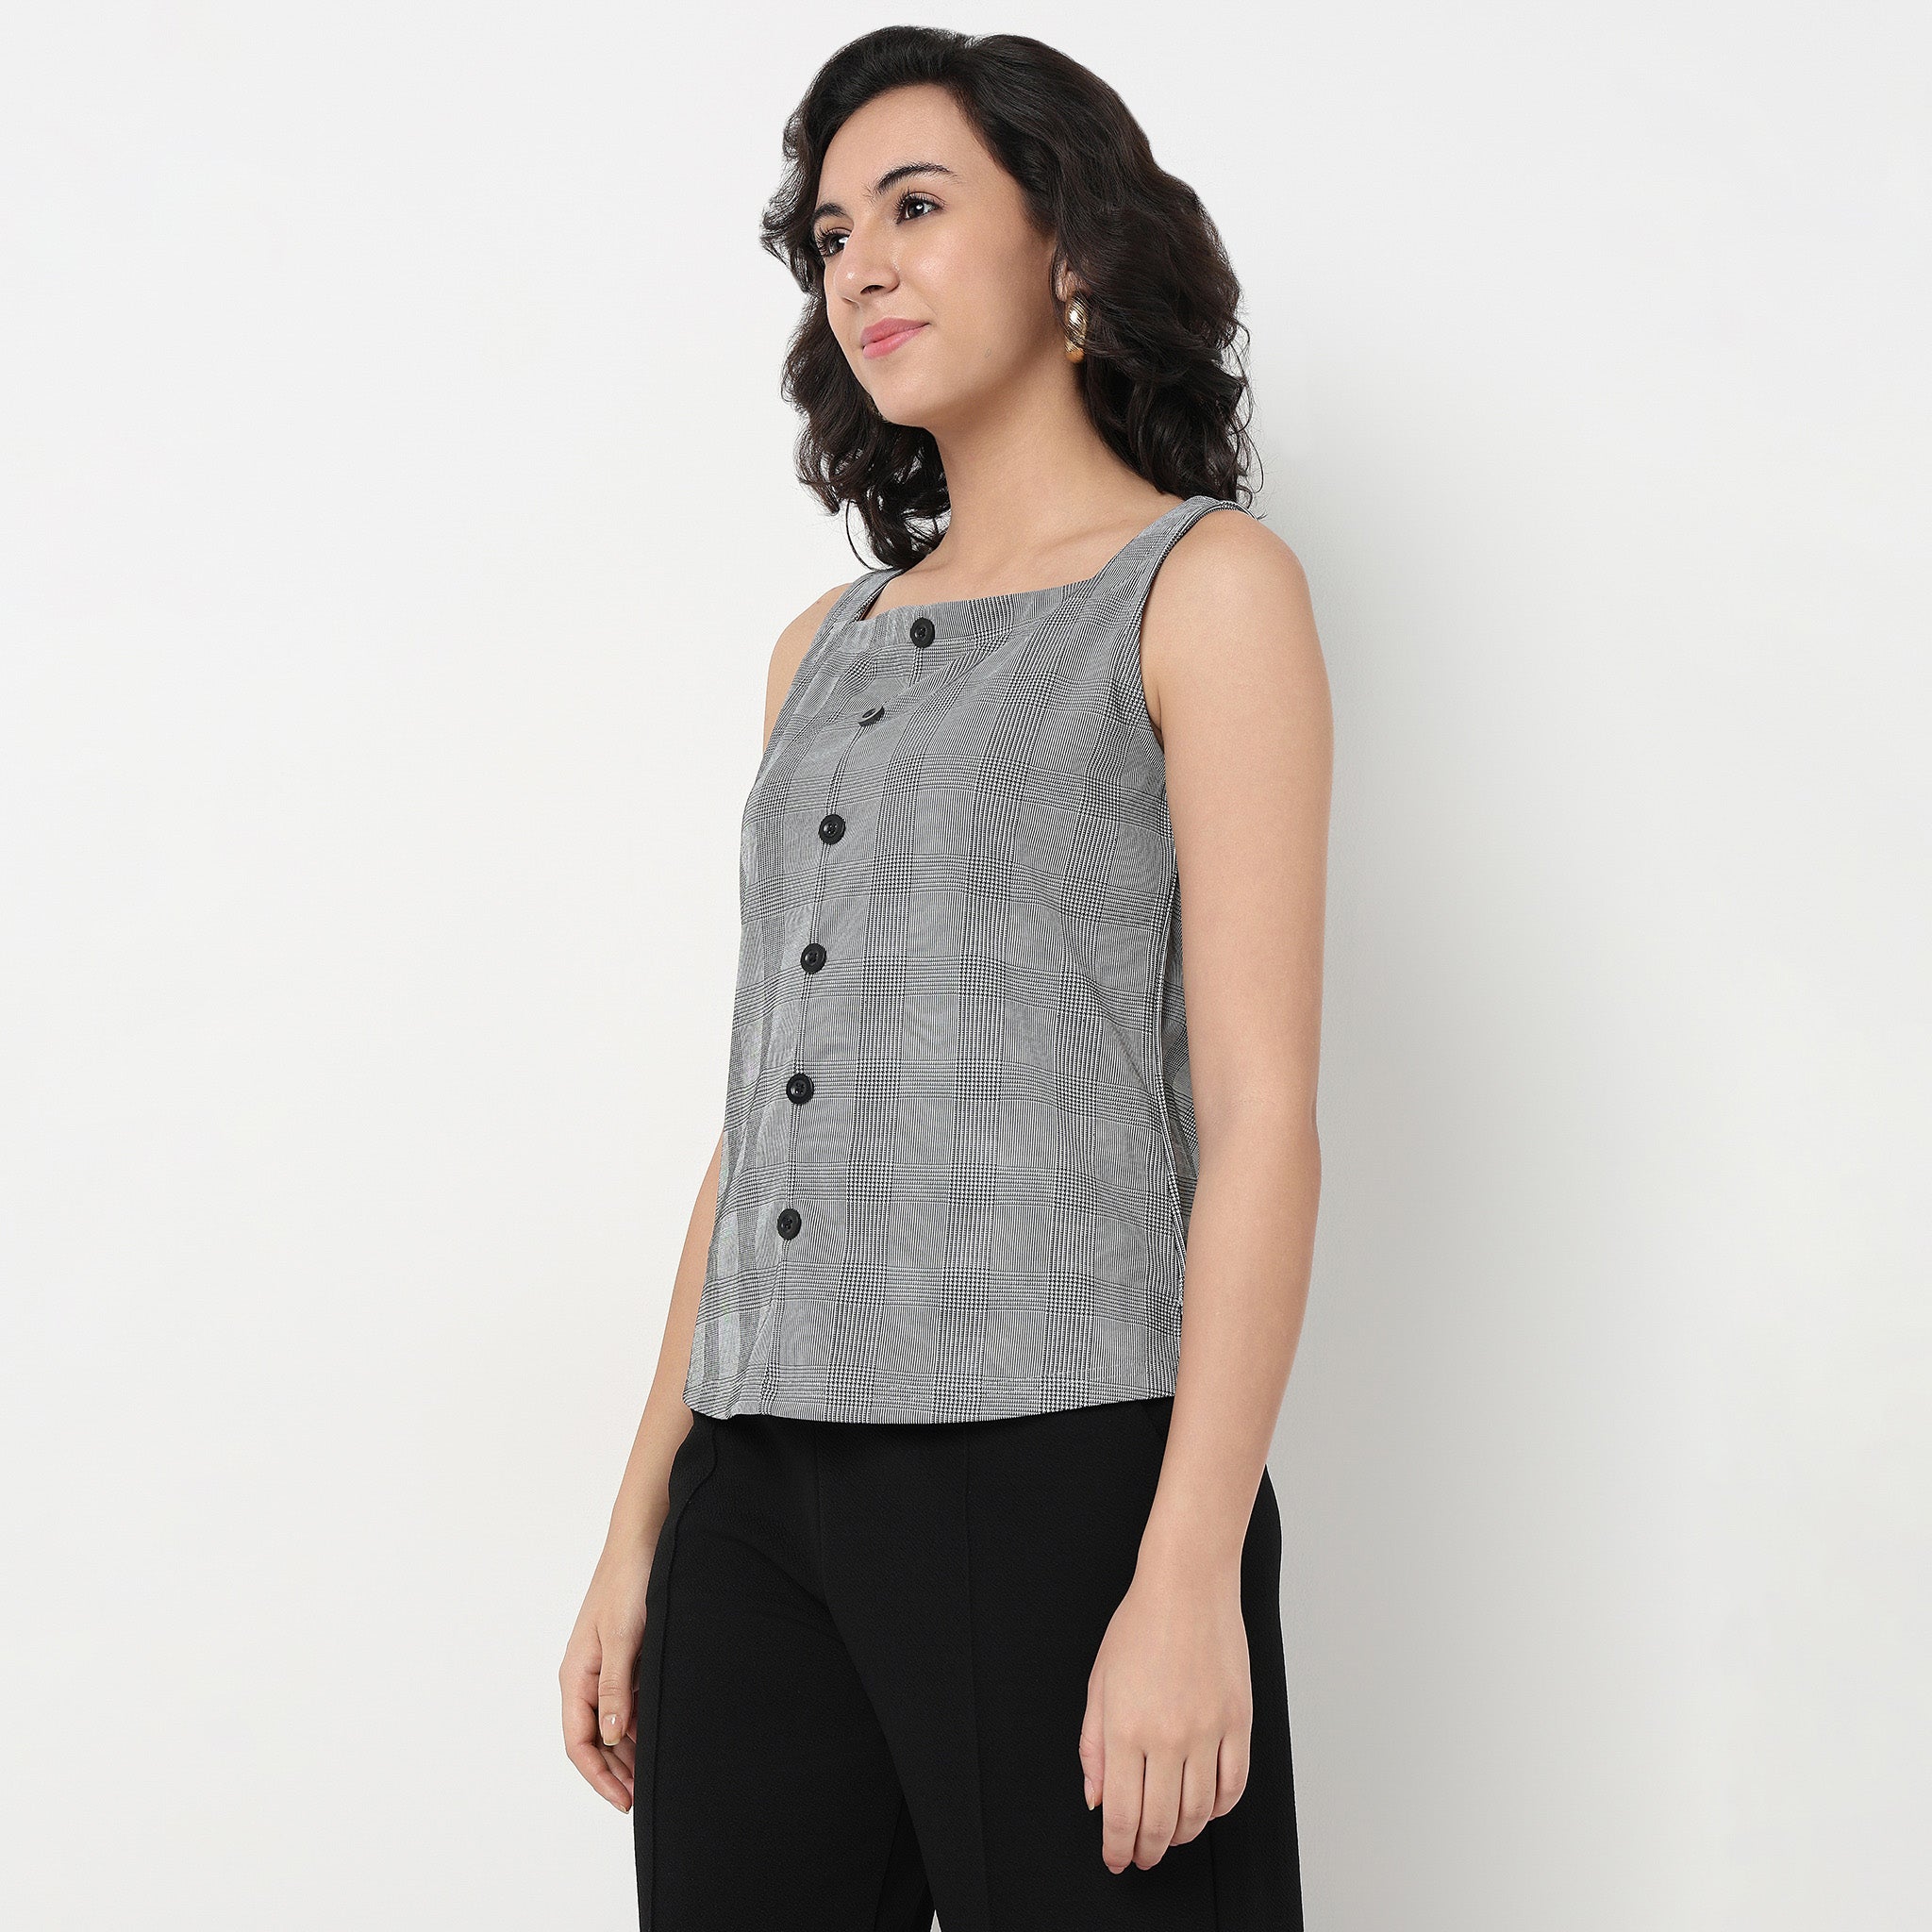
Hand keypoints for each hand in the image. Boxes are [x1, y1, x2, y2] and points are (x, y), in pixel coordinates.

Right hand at [560, 1535, 653, 1810]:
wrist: (645, 1537)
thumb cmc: (629, 1582)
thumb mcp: (623, 1639)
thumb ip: (615, 1689)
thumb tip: (607, 1738)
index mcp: (576, 1675)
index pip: (579, 1742)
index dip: (598, 1777)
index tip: (623, 1801)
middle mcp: (587, 1674)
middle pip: (594, 1739)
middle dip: (615, 1771)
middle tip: (644, 1797)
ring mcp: (607, 1665)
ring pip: (612, 1722)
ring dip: (628, 1749)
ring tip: (654, 1773)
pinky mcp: (627, 1654)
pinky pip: (628, 1700)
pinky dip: (640, 1722)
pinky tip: (660, 1732)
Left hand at [1077, 1554, 1252, 1872]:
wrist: (1188, 1585)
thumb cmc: (1140, 1625)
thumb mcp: (1099, 1683)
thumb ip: (1093, 1746)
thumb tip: (1096, 1797)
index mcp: (1127, 1728)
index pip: (1122, 1813)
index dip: (1117, 1847)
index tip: (1116, 1859)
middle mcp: (1169, 1737)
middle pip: (1160, 1822)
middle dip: (1147, 1850)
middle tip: (1141, 1855)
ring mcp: (1208, 1731)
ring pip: (1200, 1812)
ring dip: (1183, 1834)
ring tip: (1169, 1834)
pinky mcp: (1239, 1722)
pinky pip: (1234, 1785)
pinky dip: (1220, 1808)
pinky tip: (1206, 1807)